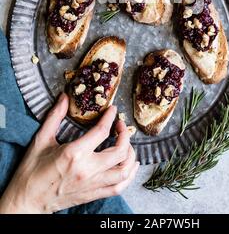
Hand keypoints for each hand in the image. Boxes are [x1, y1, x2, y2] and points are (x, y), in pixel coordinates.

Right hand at [0, 94, 138, 213]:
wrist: (26, 201)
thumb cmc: (31, 171)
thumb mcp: (41, 140)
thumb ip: (55, 116)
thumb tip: (64, 97)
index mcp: (74, 154)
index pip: (102, 131)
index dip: (110, 117)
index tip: (113, 110)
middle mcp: (87, 170)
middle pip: (119, 151)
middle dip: (125, 135)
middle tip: (120, 125)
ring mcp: (92, 184)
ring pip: (123, 171)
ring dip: (131, 155)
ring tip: (127, 144)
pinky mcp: (93, 195)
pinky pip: (119, 187)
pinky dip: (129, 176)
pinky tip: (130, 166)